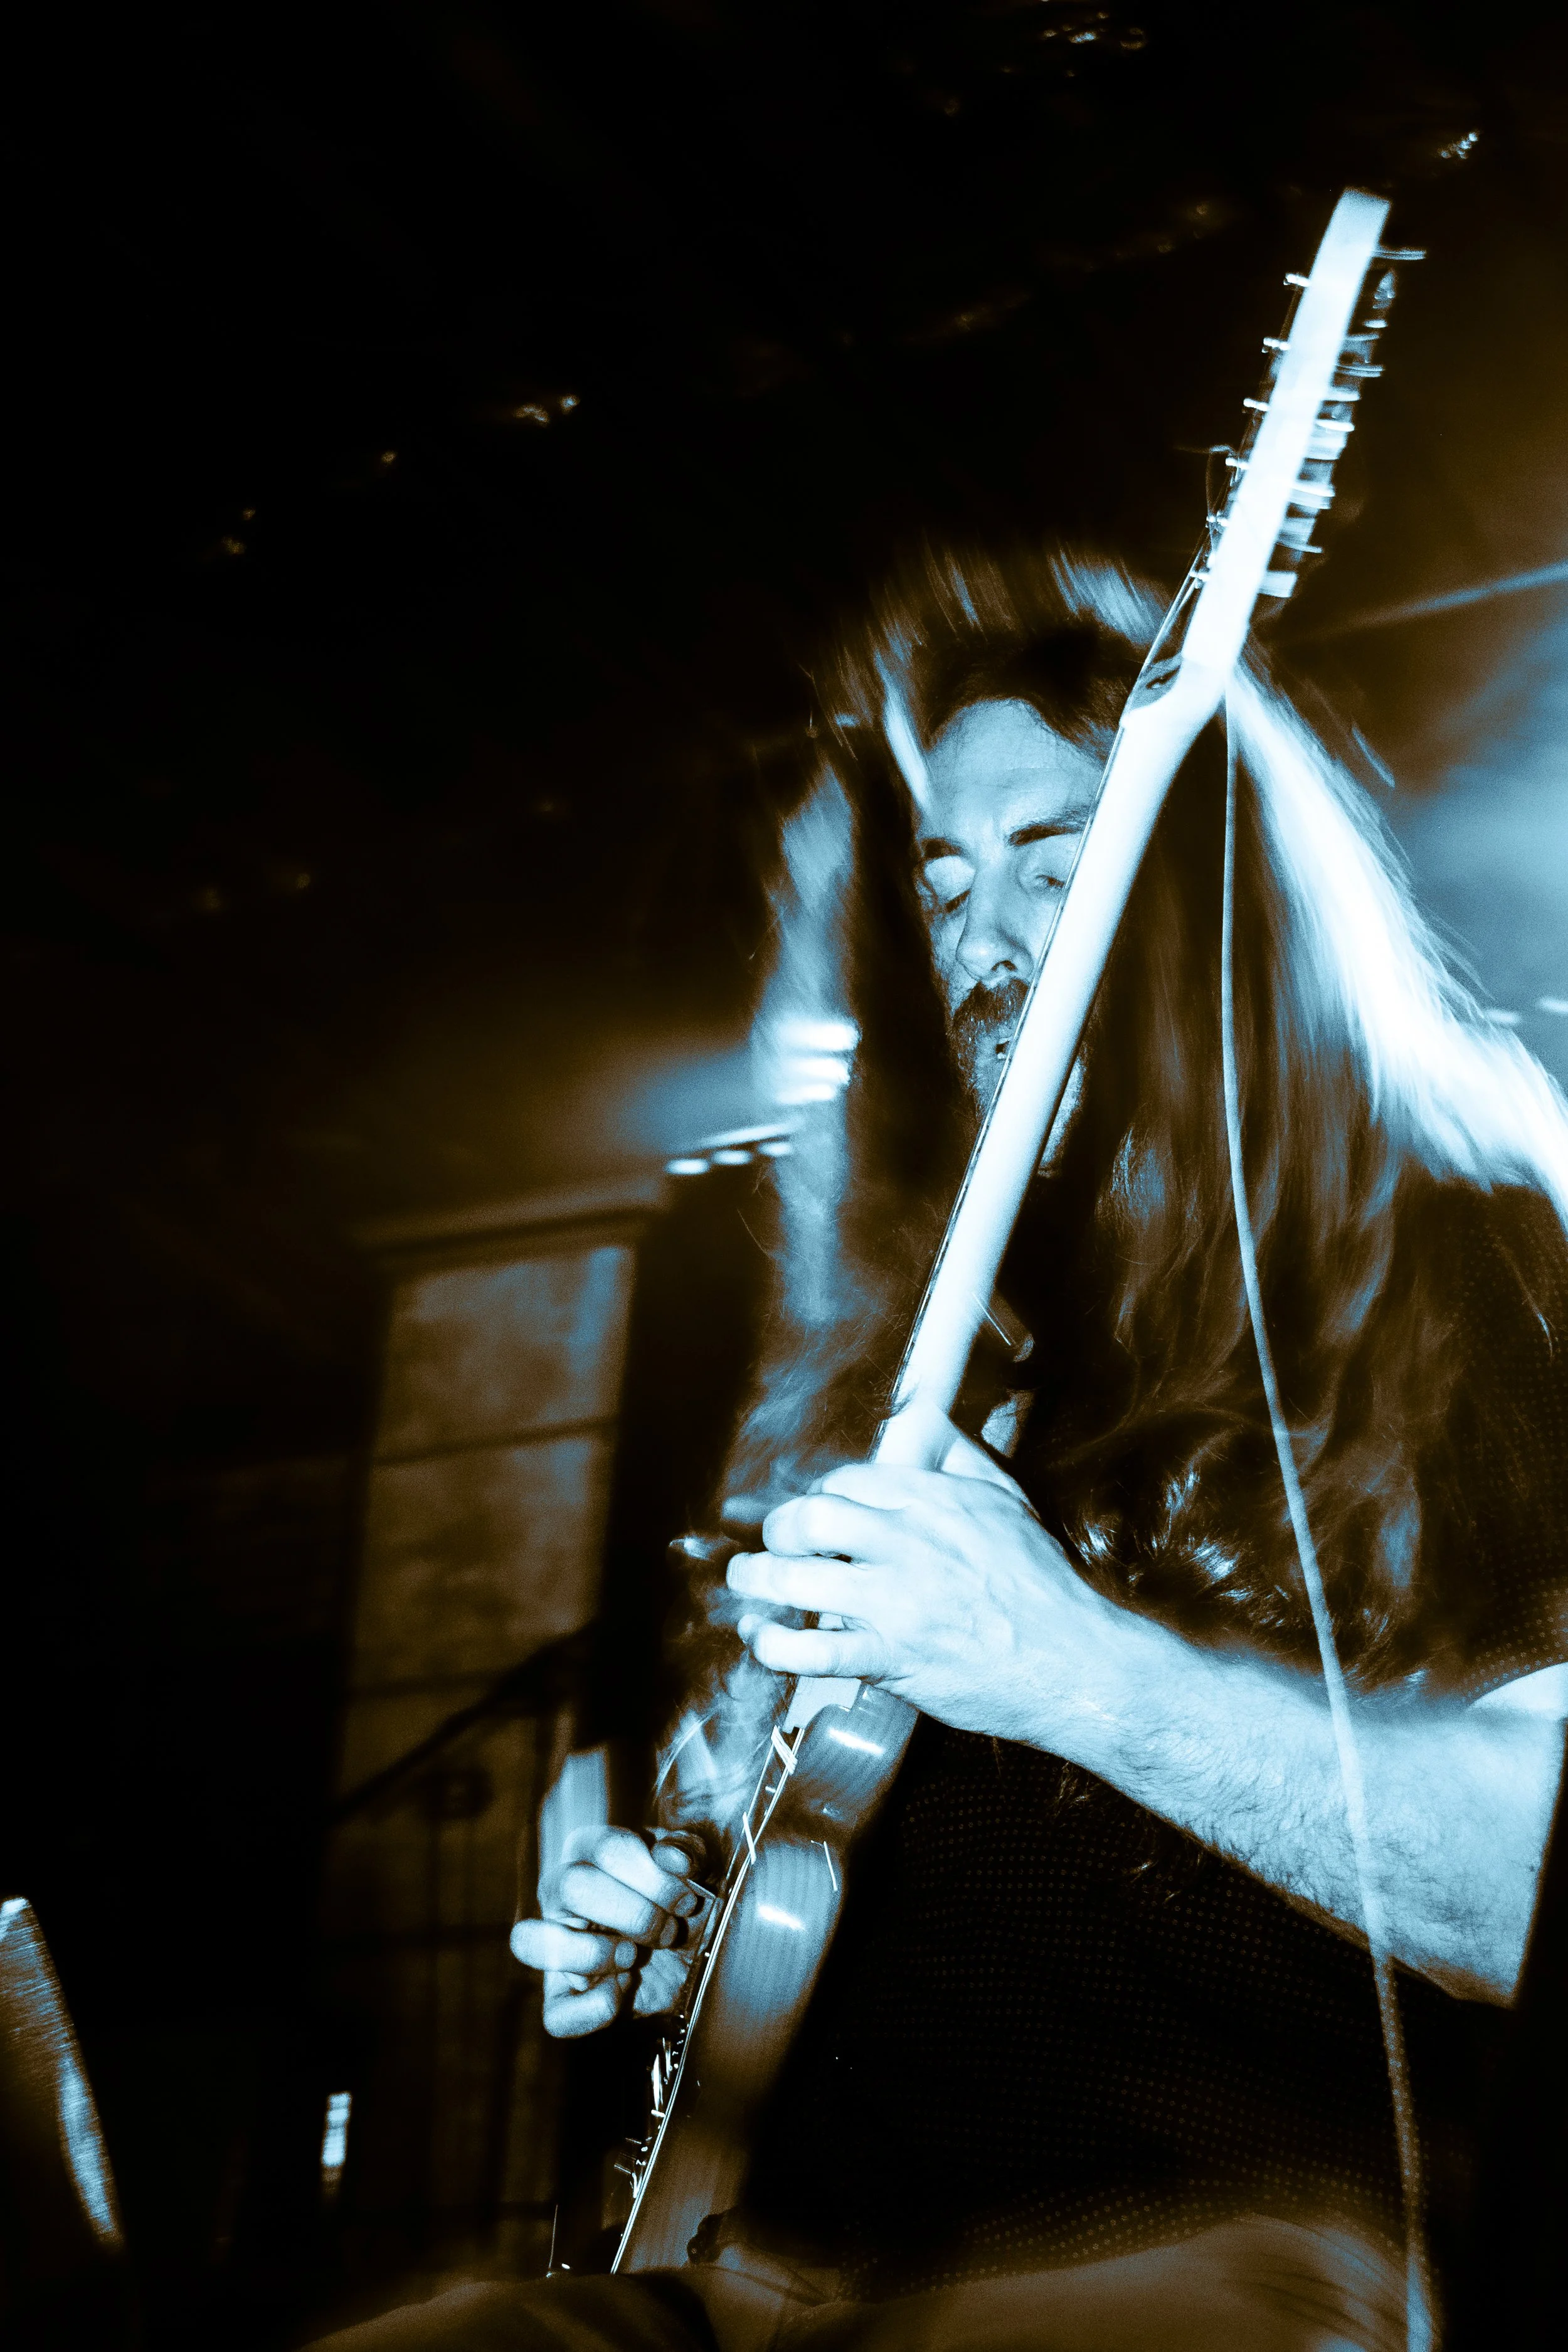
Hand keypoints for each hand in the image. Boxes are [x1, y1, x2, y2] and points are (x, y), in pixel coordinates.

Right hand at [509, 1825, 707, 2038]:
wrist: (696, 1956)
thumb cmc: (684, 1903)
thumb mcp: (698, 1870)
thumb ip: (690, 1851)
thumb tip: (673, 1859)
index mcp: (591, 1851)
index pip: (607, 1849)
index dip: (654, 1879)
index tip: (685, 1902)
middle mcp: (561, 1891)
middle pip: (570, 1885)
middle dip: (633, 1914)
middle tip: (666, 1932)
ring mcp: (555, 1945)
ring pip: (530, 1941)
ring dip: (594, 1953)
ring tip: (633, 1957)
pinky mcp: (565, 1998)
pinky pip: (556, 2014)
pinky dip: (596, 2008)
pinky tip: (624, 1990)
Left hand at [727, 1441, 1134, 1750]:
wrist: (1074, 1662)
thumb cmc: (1043, 1587)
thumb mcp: (1008, 1501)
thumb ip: (960, 1456)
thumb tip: (925, 1419)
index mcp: (933, 1500)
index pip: (846, 1480)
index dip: (819, 1496)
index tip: (815, 1516)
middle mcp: (908, 1542)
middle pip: (810, 1517)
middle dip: (779, 1529)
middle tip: (776, 1545)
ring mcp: (896, 1601)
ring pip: (795, 1577)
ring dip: (757, 1581)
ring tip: (749, 1585)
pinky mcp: (891, 1658)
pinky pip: (810, 1649)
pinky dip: (773, 1644)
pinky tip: (765, 1638)